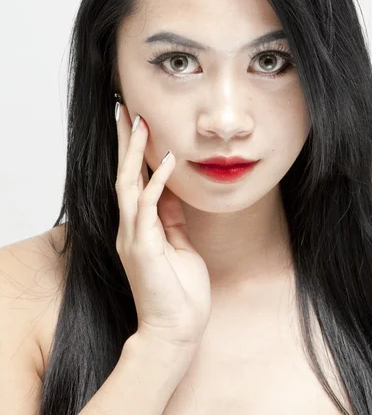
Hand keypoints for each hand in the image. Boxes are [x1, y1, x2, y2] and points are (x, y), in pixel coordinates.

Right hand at [115, 103, 211, 350]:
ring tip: (139, 122)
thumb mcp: (178, 245)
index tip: (139, 125)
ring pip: (128, 184)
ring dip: (133, 152)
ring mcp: (133, 236)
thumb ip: (171, 218)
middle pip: (123, 175)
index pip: (133, 180)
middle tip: (126, 110)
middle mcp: (130, 227)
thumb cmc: (179, 291)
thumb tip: (172, 189)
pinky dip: (156, 180)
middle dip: (126, 142)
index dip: (134, 152)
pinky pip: (148, 206)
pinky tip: (165, 159)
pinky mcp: (142, 246)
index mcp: (139, 226)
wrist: (175, 330)